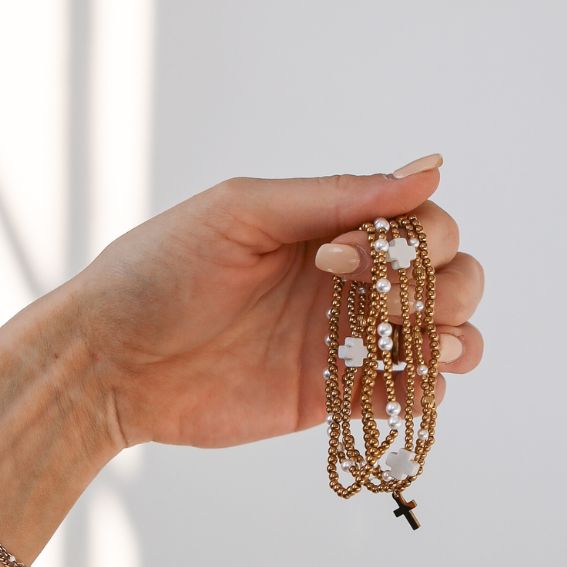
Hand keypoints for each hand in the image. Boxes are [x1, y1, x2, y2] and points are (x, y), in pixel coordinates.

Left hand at [67, 156, 484, 449]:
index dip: (416, 238)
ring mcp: (345, 340)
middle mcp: (351, 281)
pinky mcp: (331, 396)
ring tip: (425, 346)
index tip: (344, 255)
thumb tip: (430, 170)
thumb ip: (336, 196)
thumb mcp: (244, 212)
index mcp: (334, 228)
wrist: (110, 359)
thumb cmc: (161, 270)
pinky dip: (427, 390)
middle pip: (452, 276)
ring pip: (446, 335)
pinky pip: (408, 394)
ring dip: (456, 336)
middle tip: (378, 304)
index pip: (424, 223)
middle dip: (442, 288)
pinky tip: (405, 382)